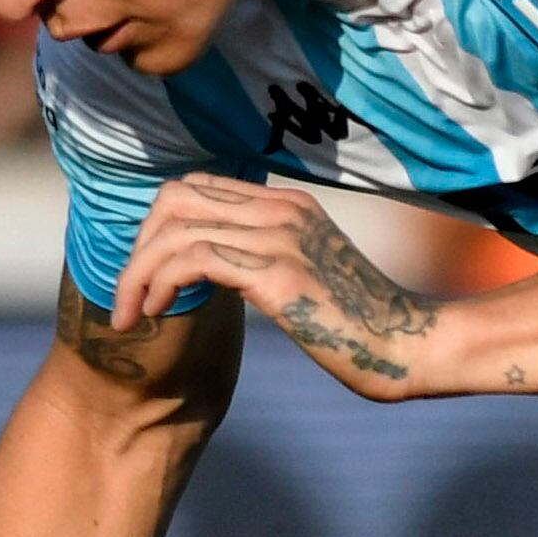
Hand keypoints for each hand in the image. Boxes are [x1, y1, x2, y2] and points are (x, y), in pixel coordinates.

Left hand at [113, 176, 445, 399]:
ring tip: (130, 315)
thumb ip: (270, 258)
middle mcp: (282, 210)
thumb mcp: (313, 275)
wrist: (408, 347)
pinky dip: (160, 284)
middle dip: (137, 248)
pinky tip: (157, 314)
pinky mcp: (278, 275)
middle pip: (173, 200)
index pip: (195, 189)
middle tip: (129, 297)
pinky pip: (194, 260)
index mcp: (289, 205)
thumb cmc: (362, 326)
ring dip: (136, 274)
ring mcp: (281, 238)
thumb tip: (222, 270)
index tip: (148, 276)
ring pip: (174, 232)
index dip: (156, 228)